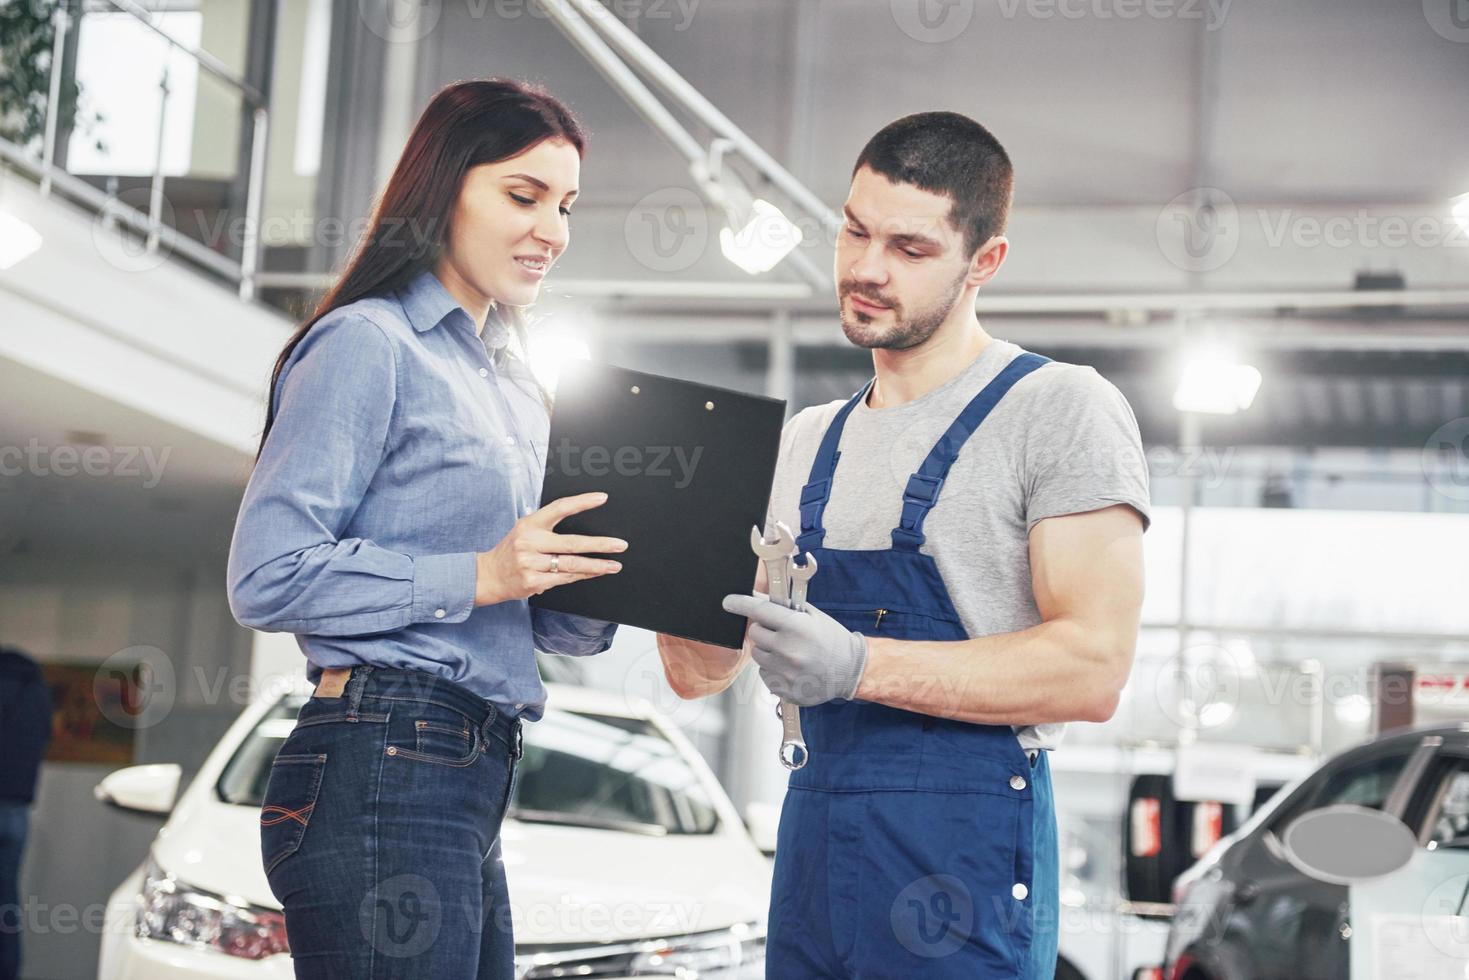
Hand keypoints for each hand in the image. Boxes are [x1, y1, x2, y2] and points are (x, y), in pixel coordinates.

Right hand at [475, 492, 626, 605]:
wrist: (488, 576)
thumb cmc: (513, 551)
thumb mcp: (525, 530)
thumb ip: (548, 527)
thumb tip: (582, 528)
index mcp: (529, 523)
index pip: (559, 508)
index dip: (582, 501)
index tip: (602, 498)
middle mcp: (529, 542)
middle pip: (572, 543)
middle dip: (600, 545)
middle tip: (620, 545)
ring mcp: (530, 563)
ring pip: (572, 564)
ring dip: (597, 566)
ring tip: (614, 564)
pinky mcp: (533, 582)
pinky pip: (565, 579)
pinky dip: (583, 576)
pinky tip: (595, 573)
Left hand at [721, 594, 868, 705]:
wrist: (850, 670)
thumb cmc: (832, 640)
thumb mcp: (812, 615)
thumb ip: (783, 606)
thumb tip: (756, 596)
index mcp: (796, 627)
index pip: (759, 611)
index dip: (740, 604)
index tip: (728, 602)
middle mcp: (788, 650)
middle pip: (754, 634)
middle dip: (763, 630)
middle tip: (779, 632)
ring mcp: (785, 673)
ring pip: (758, 656)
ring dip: (768, 651)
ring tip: (789, 652)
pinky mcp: (784, 690)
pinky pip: (765, 675)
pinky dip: (773, 669)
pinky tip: (792, 667)